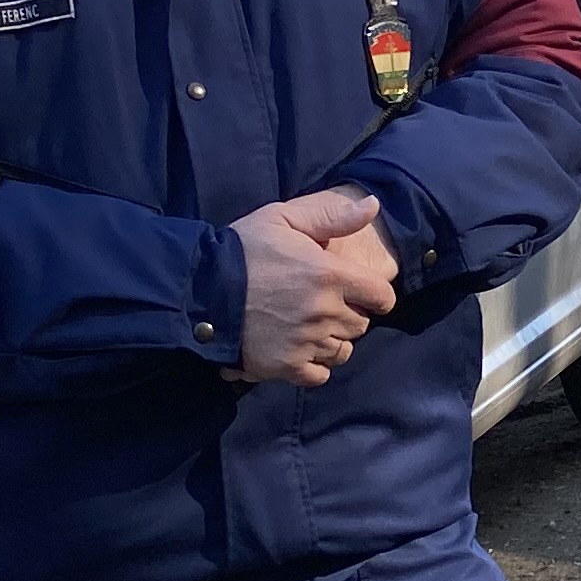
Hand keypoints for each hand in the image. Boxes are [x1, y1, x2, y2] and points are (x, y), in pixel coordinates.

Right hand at [230, 186, 399, 385]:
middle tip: (324, 305)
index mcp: (329, 274)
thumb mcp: (284, 219)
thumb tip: (373, 205)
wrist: (199, 289)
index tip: (362, 293)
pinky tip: (299, 349)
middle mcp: (323, 312)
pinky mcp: (285, 366)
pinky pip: (319, 375)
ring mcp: (305, 342)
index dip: (375, 295)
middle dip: (349, 315)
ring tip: (310, 327)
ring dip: (333, 340)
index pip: (382, 296)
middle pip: (360, 325)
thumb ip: (332, 216)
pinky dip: (314, 365)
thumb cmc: (242, 250)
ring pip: (342, 351)